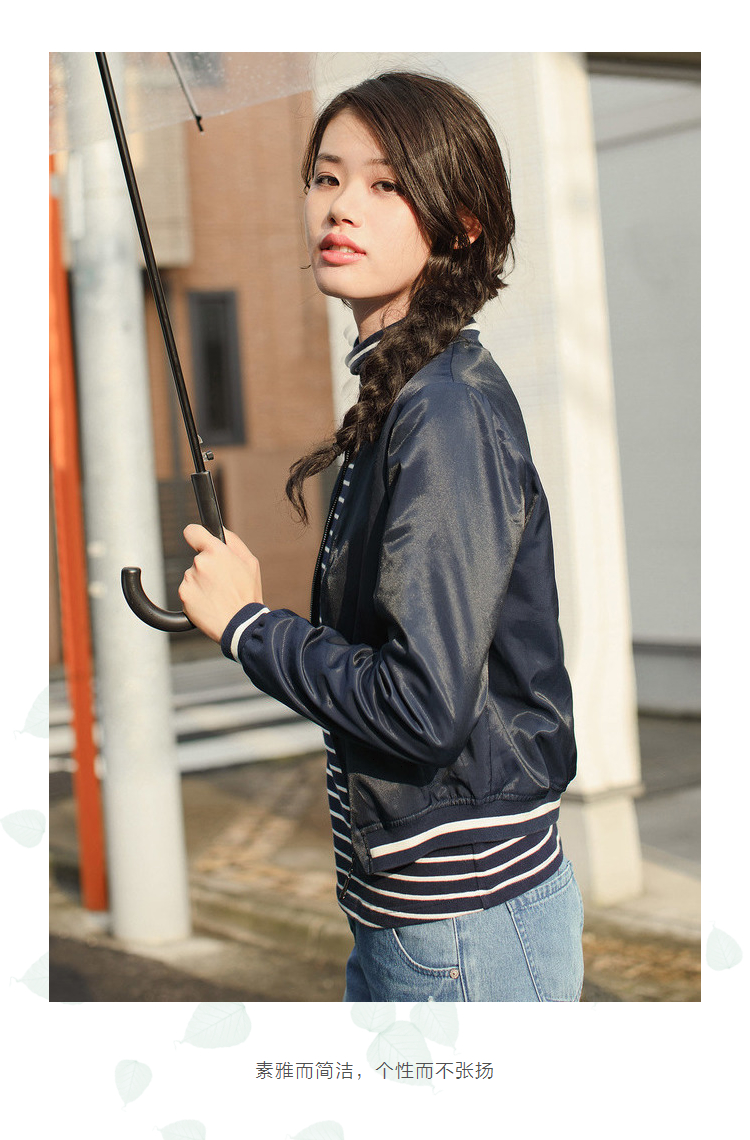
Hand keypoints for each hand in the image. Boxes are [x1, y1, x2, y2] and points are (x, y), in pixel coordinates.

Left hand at [178, 525, 263, 642]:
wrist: (240, 625)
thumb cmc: (248, 595)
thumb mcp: (250, 563)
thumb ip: (233, 542)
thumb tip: (219, 531)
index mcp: (216, 551)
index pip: (192, 531)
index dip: (196, 536)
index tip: (197, 541)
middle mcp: (200, 563)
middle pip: (198, 559)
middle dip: (208, 568)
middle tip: (223, 583)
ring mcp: (189, 580)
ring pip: (193, 576)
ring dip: (202, 583)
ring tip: (219, 596)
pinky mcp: (183, 595)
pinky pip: (188, 591)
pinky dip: (196, 596)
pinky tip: (210, 603)